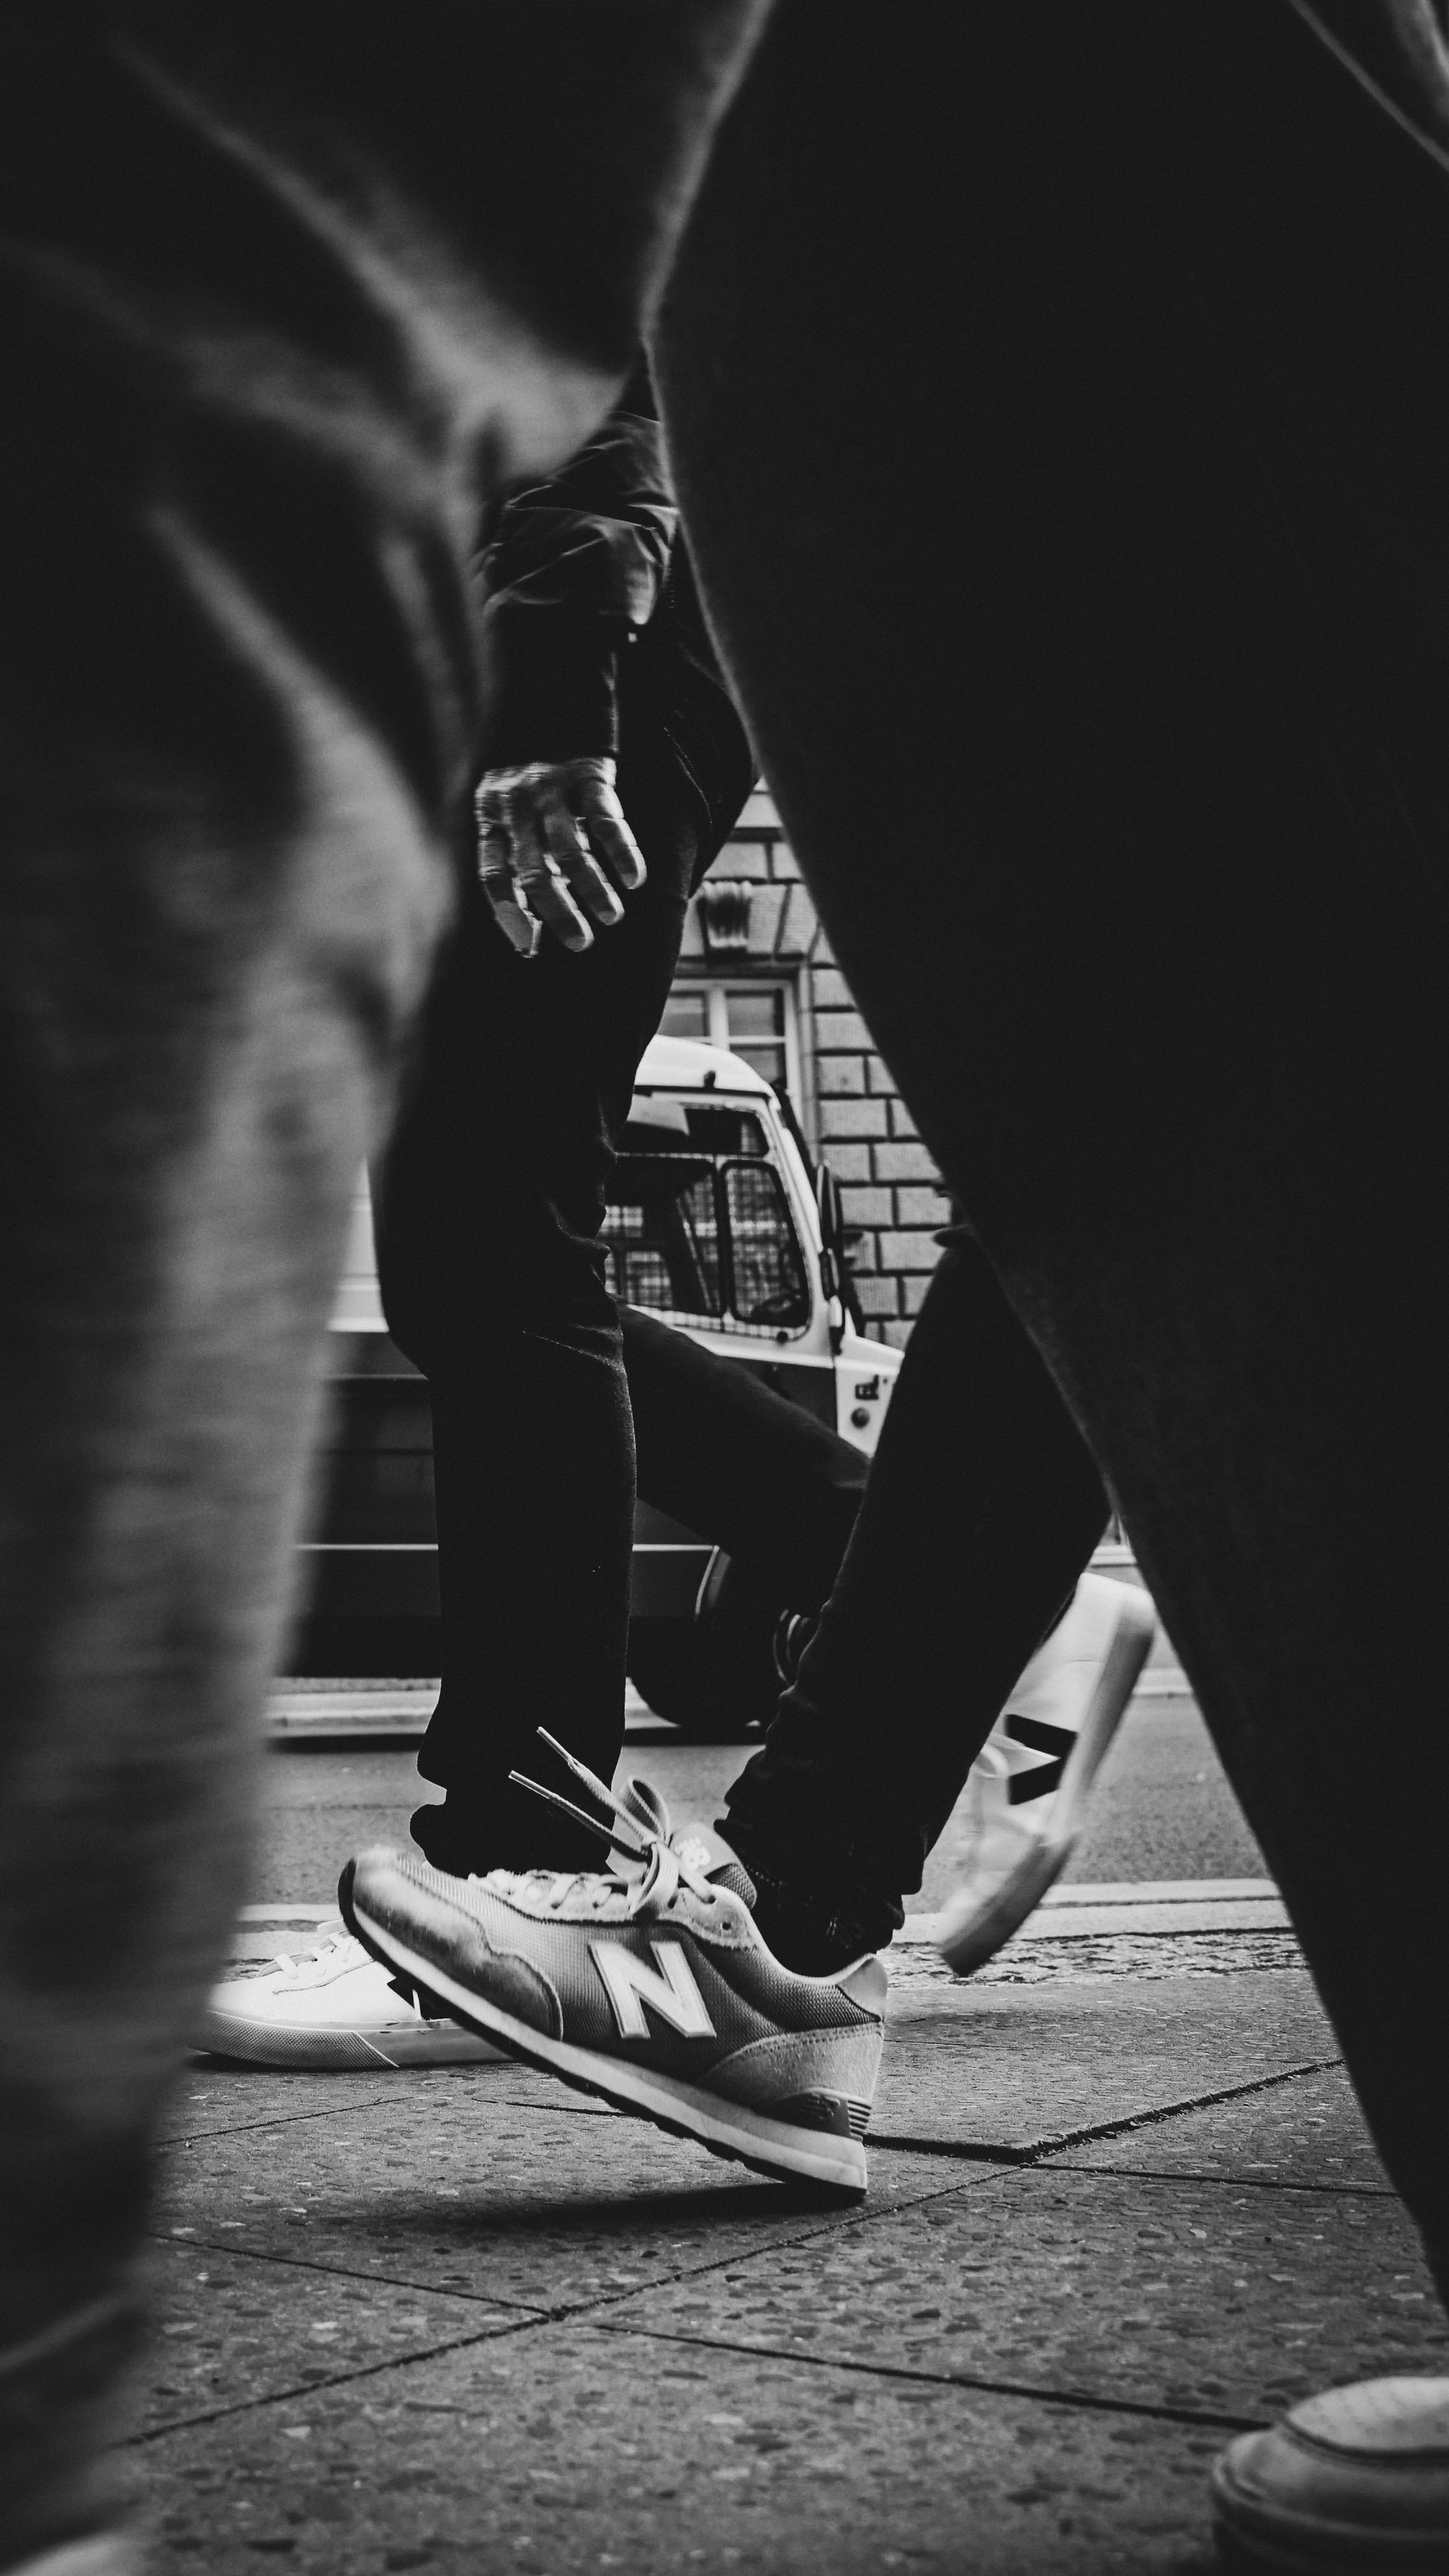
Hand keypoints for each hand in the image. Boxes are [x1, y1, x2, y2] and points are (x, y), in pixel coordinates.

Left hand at [474, 757, 645, 955]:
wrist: (552, 710)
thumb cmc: (530, 786)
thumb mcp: (505, 815)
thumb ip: (510, 864)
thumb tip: (524, 936)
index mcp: (491, 818)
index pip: (494, 875)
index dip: (511, 913)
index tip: (530, 946)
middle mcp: (517, 806)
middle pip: (534, 872)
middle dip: (559, 913)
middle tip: (581, 943)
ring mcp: (552, 790)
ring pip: (571, 852)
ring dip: (593, 889)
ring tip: (612, 916)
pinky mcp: (588, 776)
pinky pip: (605, 821)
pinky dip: (622, 853)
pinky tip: (634, 879)